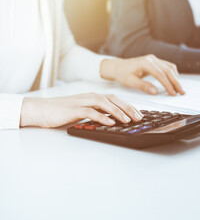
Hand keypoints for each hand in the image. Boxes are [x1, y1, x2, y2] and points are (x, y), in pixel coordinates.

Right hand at [20, 93, 142, 127]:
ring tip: (128, 120)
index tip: (139, 114)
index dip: (128, 106)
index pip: (115, 99)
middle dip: (128, 108)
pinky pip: (91, 112)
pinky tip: (110, 123)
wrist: (41, 109)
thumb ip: (97, 113)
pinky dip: (102, 117)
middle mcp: (90, 97)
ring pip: (104, 103)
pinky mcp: (74, 109)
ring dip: (118, 112)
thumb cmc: (63, 111)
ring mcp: (82, 102)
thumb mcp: (84, 111)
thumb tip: (113, 120)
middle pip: (113, 100)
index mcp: (94, 97)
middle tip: (139, 118)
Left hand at [100, 55, 184, 95]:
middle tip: (181, 93)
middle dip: (175, 82)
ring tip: (179, 90)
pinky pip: (167, 67)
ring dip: (176, 78)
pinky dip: (172, 75)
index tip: (172, 93)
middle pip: (168, 70)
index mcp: (145, 63)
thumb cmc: (122, 74)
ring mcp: (154, 59)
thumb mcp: (130, 81)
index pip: (160, 74)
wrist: (118, 67)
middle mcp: (151, 59)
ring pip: (170, 68)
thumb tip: (155, 92)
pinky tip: (174, 82)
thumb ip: (143, 86)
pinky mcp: (155, 62)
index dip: (168, 84)